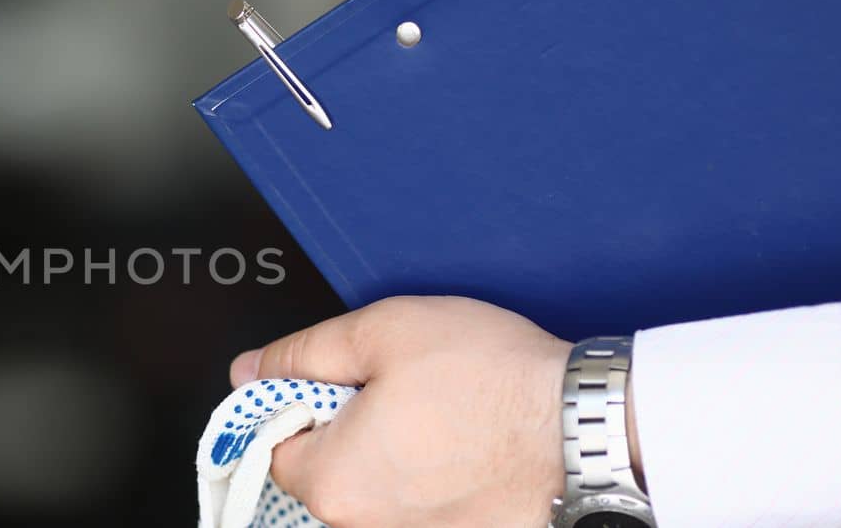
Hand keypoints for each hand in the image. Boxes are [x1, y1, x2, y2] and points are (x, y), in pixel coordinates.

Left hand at [229, 296, 637, 526]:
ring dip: (392, 447)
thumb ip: (301, 354)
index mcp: (332, 481)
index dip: (297, 400)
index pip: (272, 444)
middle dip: (346, 424)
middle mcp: (367, 526)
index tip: (330, 377)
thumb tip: (250, 370)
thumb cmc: (494, 380)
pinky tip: (466, 439)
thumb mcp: (380, 332)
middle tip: (396, 384)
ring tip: (440, 409)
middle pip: (323, 470)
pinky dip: (434, 472)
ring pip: (376, 486)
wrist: (590, 425)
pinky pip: (423, 502)